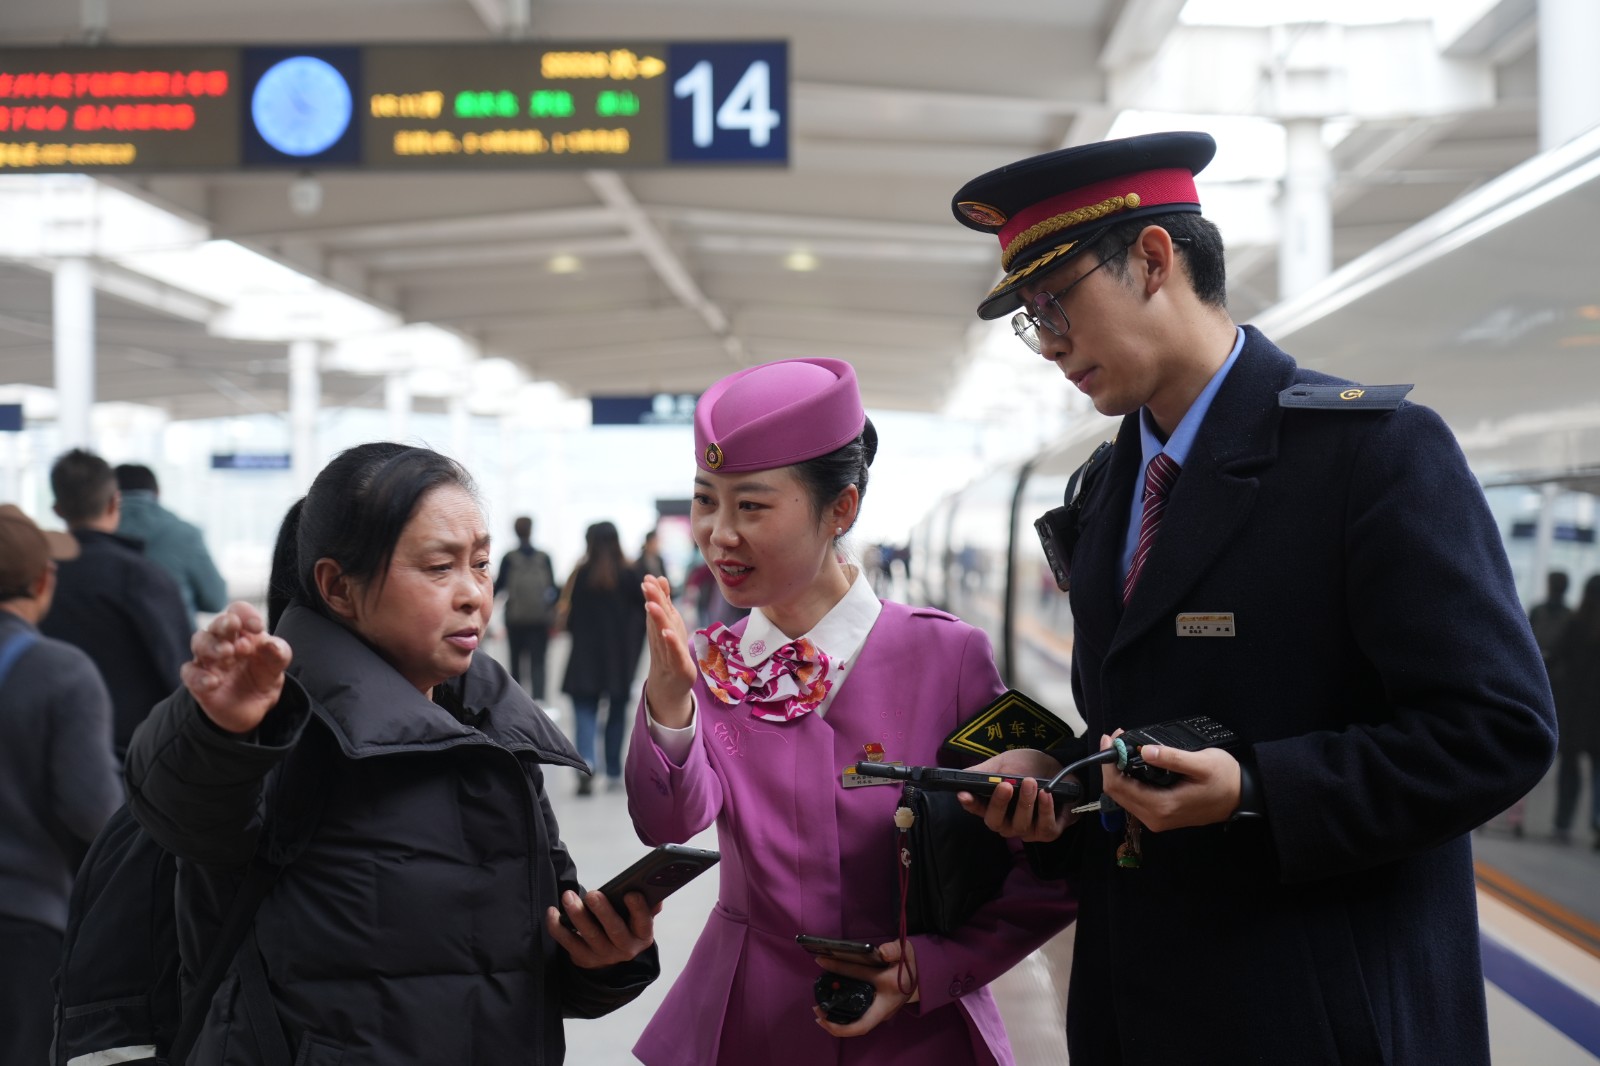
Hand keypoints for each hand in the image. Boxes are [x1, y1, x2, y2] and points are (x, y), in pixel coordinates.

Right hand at [180, 601, 291, 734]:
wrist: (252, 708)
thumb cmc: (263, 677)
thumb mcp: (276, 665)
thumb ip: (278, 653)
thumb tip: (271, 643)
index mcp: (242, 632)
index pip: (237, 612)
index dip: (245, 614)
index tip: (258, 627)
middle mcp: (222, 641)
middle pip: (216, 625)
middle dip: (223, 623)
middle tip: (233, 626)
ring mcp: (208, 661)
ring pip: (199, 643)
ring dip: (211, 645)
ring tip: (227, 652)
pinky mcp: (197, 682)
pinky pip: (190, 674)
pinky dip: (199, 677)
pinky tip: (213, 681)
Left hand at [546, 889, 655, 968]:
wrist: (611, 955)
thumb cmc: (626, 926)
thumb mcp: (640, 918)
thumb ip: (648, 905)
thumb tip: (656, 895)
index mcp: (643, 935)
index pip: (644, 922)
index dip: (638, 909)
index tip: (630, 893)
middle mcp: (625, 949)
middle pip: (614, 930)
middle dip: (603, 911)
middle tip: (592, 894)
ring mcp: (603, 956)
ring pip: (590, 935)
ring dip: (577, 915)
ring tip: (569, 896)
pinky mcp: (583, 959)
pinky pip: (568, 943)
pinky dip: (558, 927)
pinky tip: (552, 912)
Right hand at [640, 574, 695, 727]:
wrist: (669, 684)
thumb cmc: (670, 650)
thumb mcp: (670, 623)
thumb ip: (665, 601)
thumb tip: (659, 577)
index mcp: (660, 627)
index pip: (657, 607)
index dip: (654, 593)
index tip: (648, 578)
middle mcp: (660, 638)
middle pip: (657, 618)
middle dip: (652, 600)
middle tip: (646, 585)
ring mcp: (668, 652)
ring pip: (662, 633)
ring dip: (657, 619)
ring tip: (652, 605)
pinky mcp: (678, 666)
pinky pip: (674, 653)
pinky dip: (671, 642)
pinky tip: (667, 633)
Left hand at [813, 938, 917, 1036]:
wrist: (920, 980)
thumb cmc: (910, 966)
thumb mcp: (906, 952)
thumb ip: (894, 950)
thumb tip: (882, 951)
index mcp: (889, 993)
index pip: (863, 986)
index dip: (843, 975)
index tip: (822, 962)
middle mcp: (884, 1010)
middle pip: (860, 1026)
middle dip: (836, 1024)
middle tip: (816, 1009)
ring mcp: (880, 1015)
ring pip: (857, 1026)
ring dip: (836, 1024)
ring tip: (818, 1011)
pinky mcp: (875, 1013)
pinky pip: (857, 1021)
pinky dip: (843, 1019)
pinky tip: (830, 1009)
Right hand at [955, 748, 1076, 842]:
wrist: (1059, 768)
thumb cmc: (1028, 767)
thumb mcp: (1004, 764)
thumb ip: (984, 772)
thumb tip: (961, 776)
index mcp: (993, 806)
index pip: (976, 808)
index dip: (969, 804)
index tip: (964, 794)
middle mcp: (1007, 823)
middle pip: (995, 822)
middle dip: (999, 804)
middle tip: (1005, 785)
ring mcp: (1027, 830)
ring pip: (1021, 825)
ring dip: (1025, 803)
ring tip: (1031, 782)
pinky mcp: (1048, 833)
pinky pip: (1044, 827)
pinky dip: (1045, 810)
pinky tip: (1046, 794)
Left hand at [1098, 731, 1242, 830]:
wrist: (1240, 798)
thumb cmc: (1225, 779)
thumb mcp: (1202, 764)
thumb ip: (1172, 758)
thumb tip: (1145, 750)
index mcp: (1162, 806)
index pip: (1118, 786)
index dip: (1109, 761)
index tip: (1111, 739)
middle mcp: (1155, 817)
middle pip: (1116, 792)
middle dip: (1110, 764)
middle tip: (1116, 739)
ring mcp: (1157, 819)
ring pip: (1123, 796)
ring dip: (1118, 771)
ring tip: (1123, 746)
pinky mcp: (1160, 815)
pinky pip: (1134, 798)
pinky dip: (1128, 780)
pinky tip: (1132, 762)